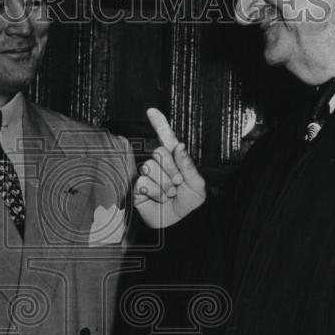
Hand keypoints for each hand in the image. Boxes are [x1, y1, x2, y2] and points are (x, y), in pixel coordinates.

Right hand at [133, 108, 205, 227]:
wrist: (179, 223)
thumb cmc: (189, 203)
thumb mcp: (196, 184)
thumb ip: (188, 165)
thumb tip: (179, 147)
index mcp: (176, 160)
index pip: (167, 138)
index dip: (159, 124)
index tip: (152, 111)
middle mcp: (160, 165)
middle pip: (159, 153)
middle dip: (172, 170)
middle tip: (177, 184)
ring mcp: (148, 175)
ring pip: (151, 169)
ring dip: (164, 185)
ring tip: (169, 194)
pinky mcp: (138, 187)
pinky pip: (143, 183)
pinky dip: (154, 193)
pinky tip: (159, 199)